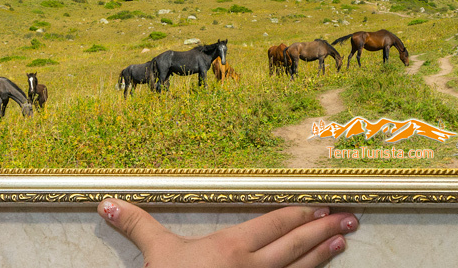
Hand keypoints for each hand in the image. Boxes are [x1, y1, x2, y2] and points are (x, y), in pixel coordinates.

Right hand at [98, 198, 357, 267]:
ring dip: (324, 255)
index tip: (321, 205)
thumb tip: (108, 202)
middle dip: (323, 230)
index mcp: (232, 249)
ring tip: (343, 241)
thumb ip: (137, 225)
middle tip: (349, 218)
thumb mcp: (155, 255)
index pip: (273, 224)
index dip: (299, 214)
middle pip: (296, 245)